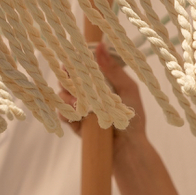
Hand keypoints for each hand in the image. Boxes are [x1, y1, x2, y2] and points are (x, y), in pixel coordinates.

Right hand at [60, 41, 148, 162]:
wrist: (128, 149)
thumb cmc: (133, 118)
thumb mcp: (127, 90)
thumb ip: (112, 69)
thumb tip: (100, 45)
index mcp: (103, 80)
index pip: (84, 64)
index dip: (76, 60)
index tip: (72, 60)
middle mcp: (90, 91)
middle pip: (68, 77)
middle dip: (68, 78)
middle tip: (73, 82)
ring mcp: (81, 106)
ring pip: (62, 94)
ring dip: (67, 97)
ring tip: (79, 104)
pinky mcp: (74, 122)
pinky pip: (62, 113)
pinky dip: (65, 112)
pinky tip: (76, 115)